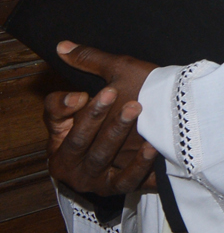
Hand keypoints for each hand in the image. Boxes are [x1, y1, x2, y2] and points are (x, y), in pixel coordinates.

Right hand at [43, 43, 161, 195]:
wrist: (159, 134)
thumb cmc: (127, 102)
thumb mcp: (110, 80)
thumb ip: (88, 64)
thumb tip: (64, 45)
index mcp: (60, 136)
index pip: (55, 119)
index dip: (64, 108)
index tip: (83, 94)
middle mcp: (72, 161)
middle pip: (78, 140)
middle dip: (95, 117)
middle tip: (114, 94)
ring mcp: (94, 178)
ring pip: (100, 157)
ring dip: (116, 133)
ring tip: (136, 110)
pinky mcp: (119, 187)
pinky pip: (126, 180)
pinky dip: (138, 165)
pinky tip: (152, 147)